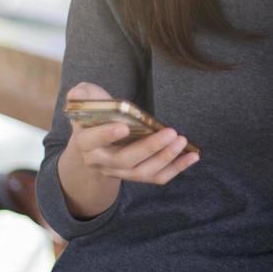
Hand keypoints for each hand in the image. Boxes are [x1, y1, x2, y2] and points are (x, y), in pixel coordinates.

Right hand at [65, 82, 198, 186]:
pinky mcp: (137, 175)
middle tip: (171, 132)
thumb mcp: (85, 102)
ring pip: (142, 172)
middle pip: (124, 160)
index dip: (106, 135)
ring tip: (182, 141)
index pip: (92, 141)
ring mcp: (120, 172)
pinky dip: (176, 168)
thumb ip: (81, 94)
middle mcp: (101, 162)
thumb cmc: (95, 117)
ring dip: (165, 158)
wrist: (95, 146)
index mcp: (85, 142)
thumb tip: (79, 94)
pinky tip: (193, 156)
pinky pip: (157, 178)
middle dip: (149, 147)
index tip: (124, 126)